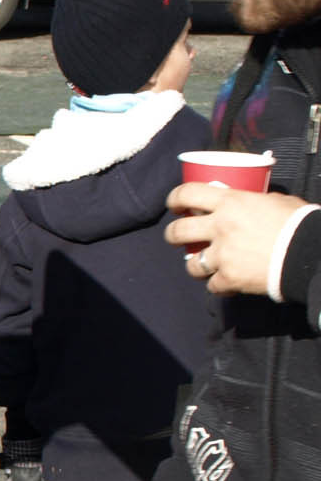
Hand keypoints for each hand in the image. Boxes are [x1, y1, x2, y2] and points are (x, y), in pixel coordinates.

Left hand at [164, 184, 309, 295]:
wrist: (311, 252)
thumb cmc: (300, 222)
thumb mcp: (276, 201)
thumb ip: (256, 201)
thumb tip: (250, 203)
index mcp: (230, 203)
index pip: (187, 193)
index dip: (175, 198)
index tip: (175, 205)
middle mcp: (220, 227)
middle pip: (177, 231)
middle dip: (172, 235)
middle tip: (178, 236)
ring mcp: (222, 254)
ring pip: (191, 264)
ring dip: (195, 265)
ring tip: (203, 265)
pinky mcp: (230, 278)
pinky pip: (213, 286)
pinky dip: (219, 285)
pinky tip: (227, 282)